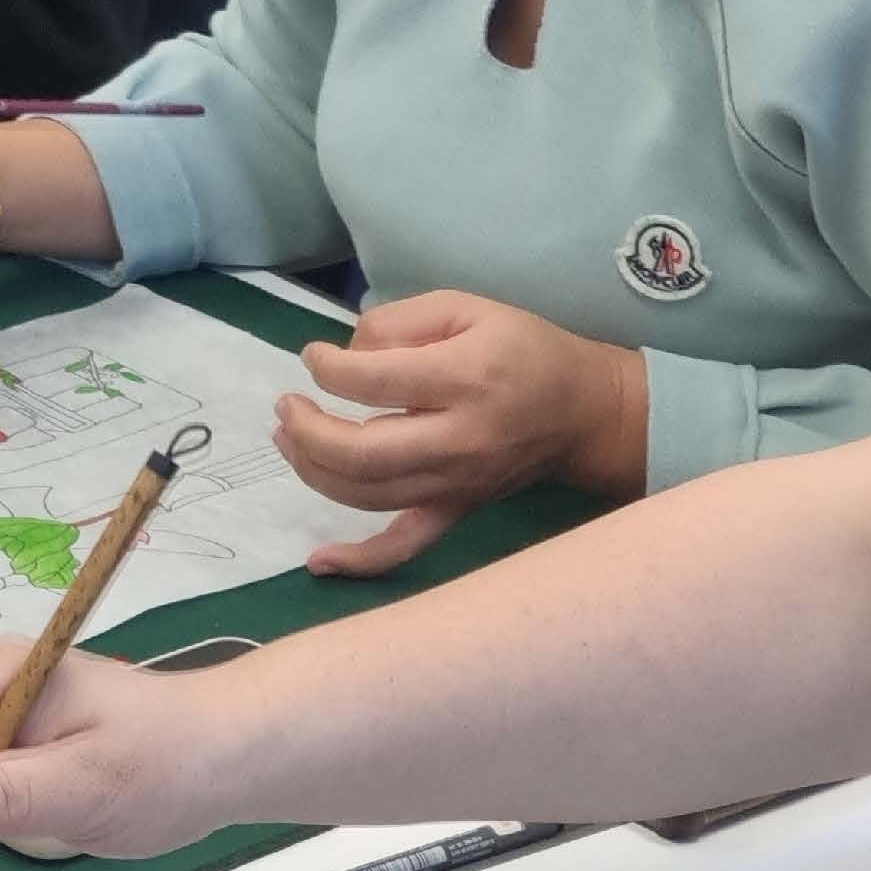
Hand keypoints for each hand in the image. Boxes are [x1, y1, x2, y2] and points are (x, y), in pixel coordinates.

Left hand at [276, 287, 645, 571]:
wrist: (583, 411)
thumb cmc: (524, 350)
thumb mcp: (466, 308)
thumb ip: (400, 322)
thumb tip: (347, 352)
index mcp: (464, 379)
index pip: (372, 382)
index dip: (327, 369)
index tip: (313, 357)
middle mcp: (458, 441)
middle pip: (362, 452)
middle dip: (308, 430)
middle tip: (286, 404)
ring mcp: (457, 486)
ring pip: (368, 496)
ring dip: (313, 471)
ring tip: (288, 438)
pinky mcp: (458, 513)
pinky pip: (406, 548)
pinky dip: (360, 562)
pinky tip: (319, 562)